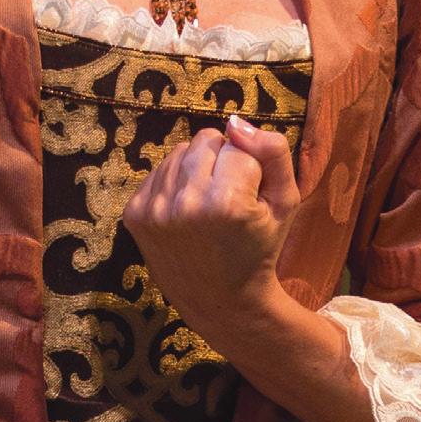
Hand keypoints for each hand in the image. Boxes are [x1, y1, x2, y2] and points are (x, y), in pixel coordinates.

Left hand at [124, 112, 297, 340]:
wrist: (221, 300)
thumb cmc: (259, 248)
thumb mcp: (286, 202)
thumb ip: (273, 153)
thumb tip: (236, 121)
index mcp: (228, 202)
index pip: (239, 146)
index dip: (250, 169)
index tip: (250, 202)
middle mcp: (186, 204)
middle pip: (207, 140)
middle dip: (222, 161)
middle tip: (229, 198)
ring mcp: (155, 209)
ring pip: (180, 151)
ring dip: (197, 169)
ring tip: (208, 205)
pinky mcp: (134, 214)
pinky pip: (159, 170)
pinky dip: (175, 183)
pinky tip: (187, 212)